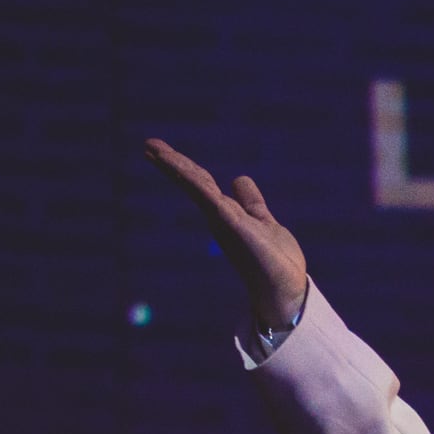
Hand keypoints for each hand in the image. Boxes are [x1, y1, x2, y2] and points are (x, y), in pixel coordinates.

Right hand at [142, 139, 310, 334]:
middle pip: (193, 182)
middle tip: (147, 144)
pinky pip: (213, 200)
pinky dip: (197, 185)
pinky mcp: (235, 227)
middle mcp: (219, 216)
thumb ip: (250, 202)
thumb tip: (237, 179)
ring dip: (177, 169)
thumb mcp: (261, 220)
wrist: (285, 289)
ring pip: (197, 188)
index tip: (158, 149)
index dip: (182, 165)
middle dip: (171, 163)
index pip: (199, 182)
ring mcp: (224, 221)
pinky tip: (186, 172)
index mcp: (225, 212)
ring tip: (156, 152)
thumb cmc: (274, 261)